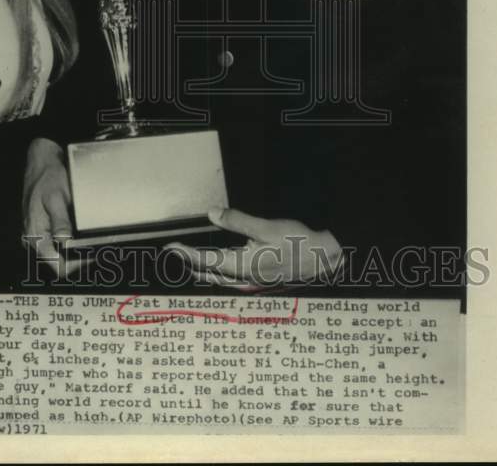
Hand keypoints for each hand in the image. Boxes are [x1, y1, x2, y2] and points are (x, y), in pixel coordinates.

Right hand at [22, 138, 91, 279]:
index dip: (76, 265)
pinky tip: (81, 234)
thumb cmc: (48, 177)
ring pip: (59, 253)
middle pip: (59, 262)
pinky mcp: (43, 228)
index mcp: (35, 234)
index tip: (93, 256)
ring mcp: (38, 234)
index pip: (57, 265)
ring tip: (91, 242)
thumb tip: (65, 242)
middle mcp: (34, 239)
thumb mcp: (56, 197)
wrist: (40, 162)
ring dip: (75, 251)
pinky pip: (57, 242)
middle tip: (98, 250)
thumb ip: (60, 221)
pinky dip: (70, 242)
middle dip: (79, 259)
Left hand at [164, 207, 343, 290]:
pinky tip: (220, 267)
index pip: (205, 260)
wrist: (326, 261)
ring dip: (203, 268)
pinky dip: (219, 272)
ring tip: (191, 260)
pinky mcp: (261, 280)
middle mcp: (245, 279)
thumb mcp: (267, 228)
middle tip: (175, 253)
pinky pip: (232, 279)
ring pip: (220, 278)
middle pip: (209, 272)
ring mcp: (254, 282)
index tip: (170, 248)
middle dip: (190, 262)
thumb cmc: (299, 244)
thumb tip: (212, 214)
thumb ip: (238, 221)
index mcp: (243, 267)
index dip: (185, 254)